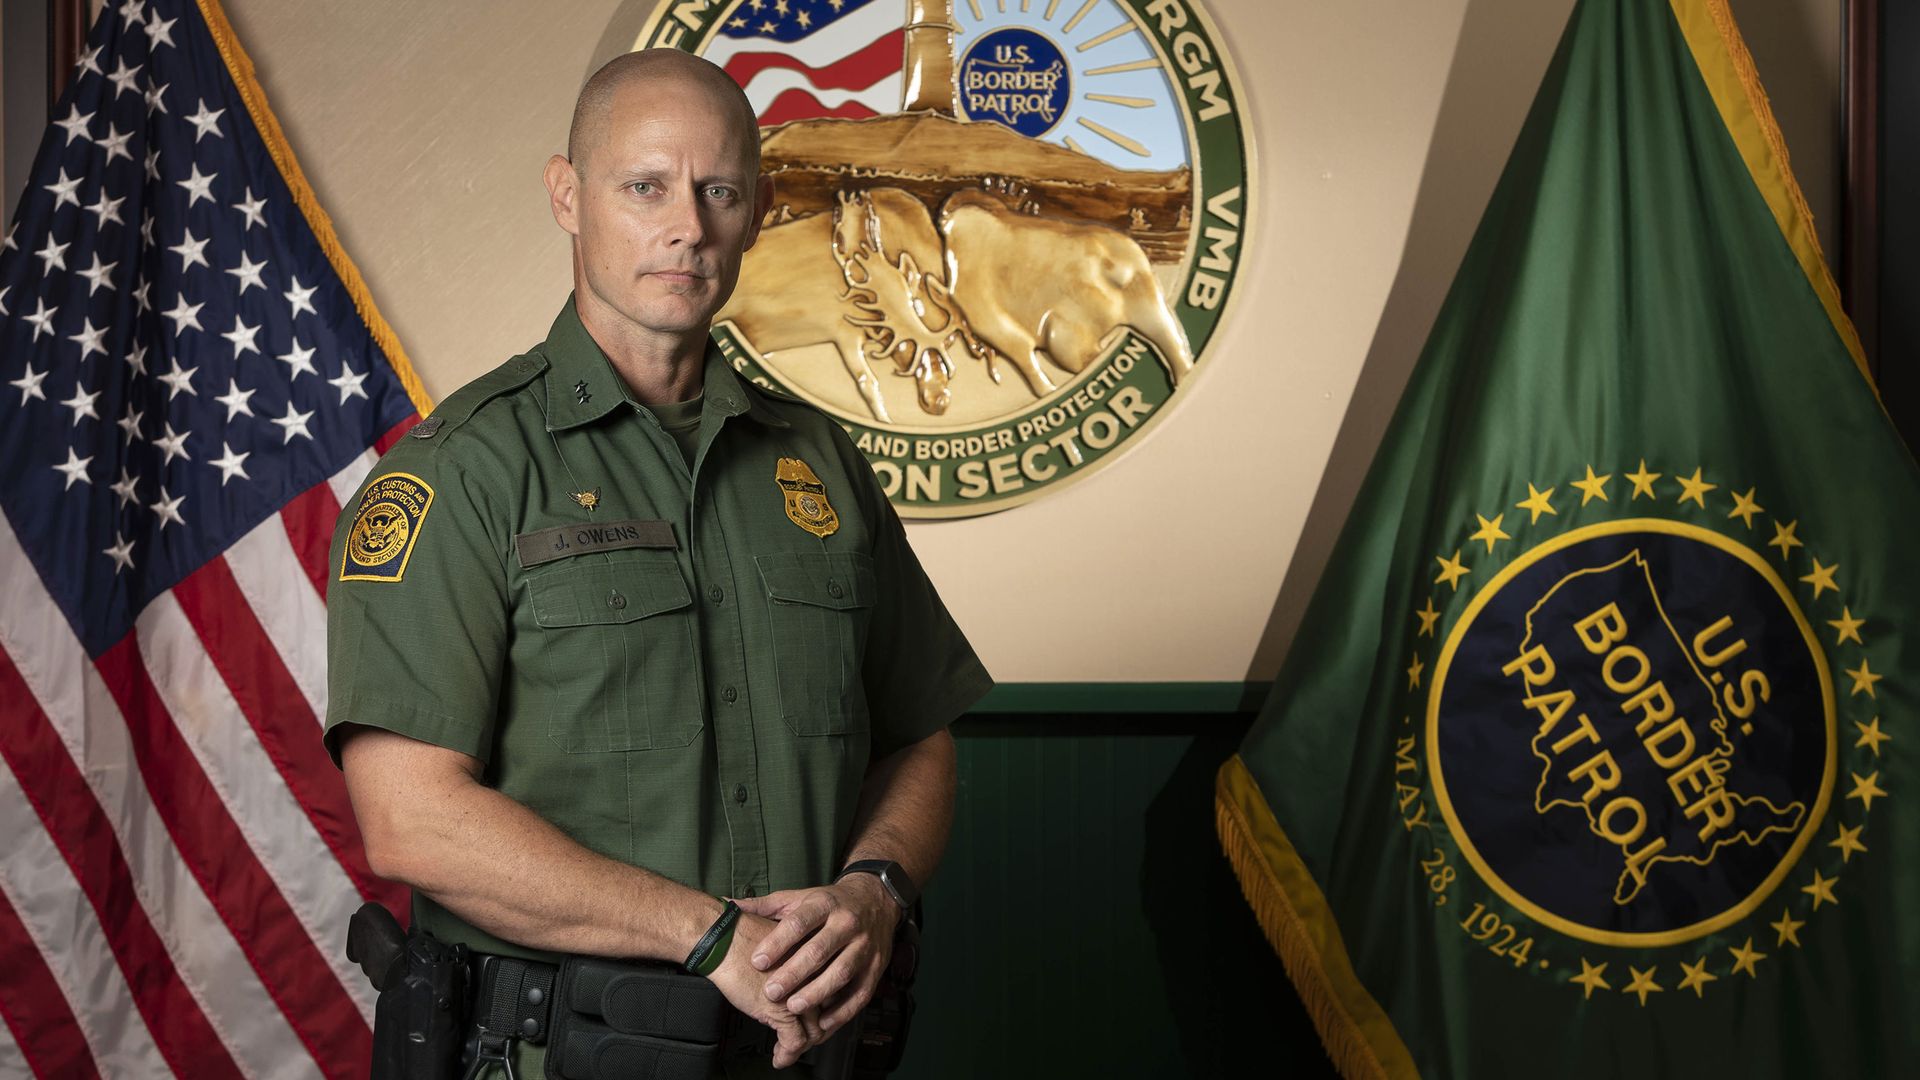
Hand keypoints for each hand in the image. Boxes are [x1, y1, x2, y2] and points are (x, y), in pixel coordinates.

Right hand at [706, 912, 821, 1068]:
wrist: (725, 939)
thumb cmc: (746, 939)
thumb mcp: (783, 948)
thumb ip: (797, 966)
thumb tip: (798, 988)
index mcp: (818, 958)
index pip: (835, 993)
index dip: (825, 1012)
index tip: (816, 1020)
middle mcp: (817, 977)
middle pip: (828, 1014)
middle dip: (815, 1033)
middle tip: (801, 1041)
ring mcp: (802, 995)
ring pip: (814, 1032)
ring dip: (801, 1047)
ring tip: (787, 1051)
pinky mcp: (784, 1011)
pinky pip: (794, 1042)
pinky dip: (787, 1055)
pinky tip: (779, 1058)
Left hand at [734, 877, 901, 1039]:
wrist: (876, 899)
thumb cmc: (829, 903)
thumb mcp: (799, 897)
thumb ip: (765, 906)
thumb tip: (728, 907)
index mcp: (824, 904)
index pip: (799, 922)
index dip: (777, 942)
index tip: (757, 961)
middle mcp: (846, 923)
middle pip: (820, 949)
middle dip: (794, 973)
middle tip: (771, 992)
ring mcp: (864, 945)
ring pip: (842, 971)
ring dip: (817, 992)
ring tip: (793, 1008)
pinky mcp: (876, 967)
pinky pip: (861, 992)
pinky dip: (844, 1010)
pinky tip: (824, 1022)